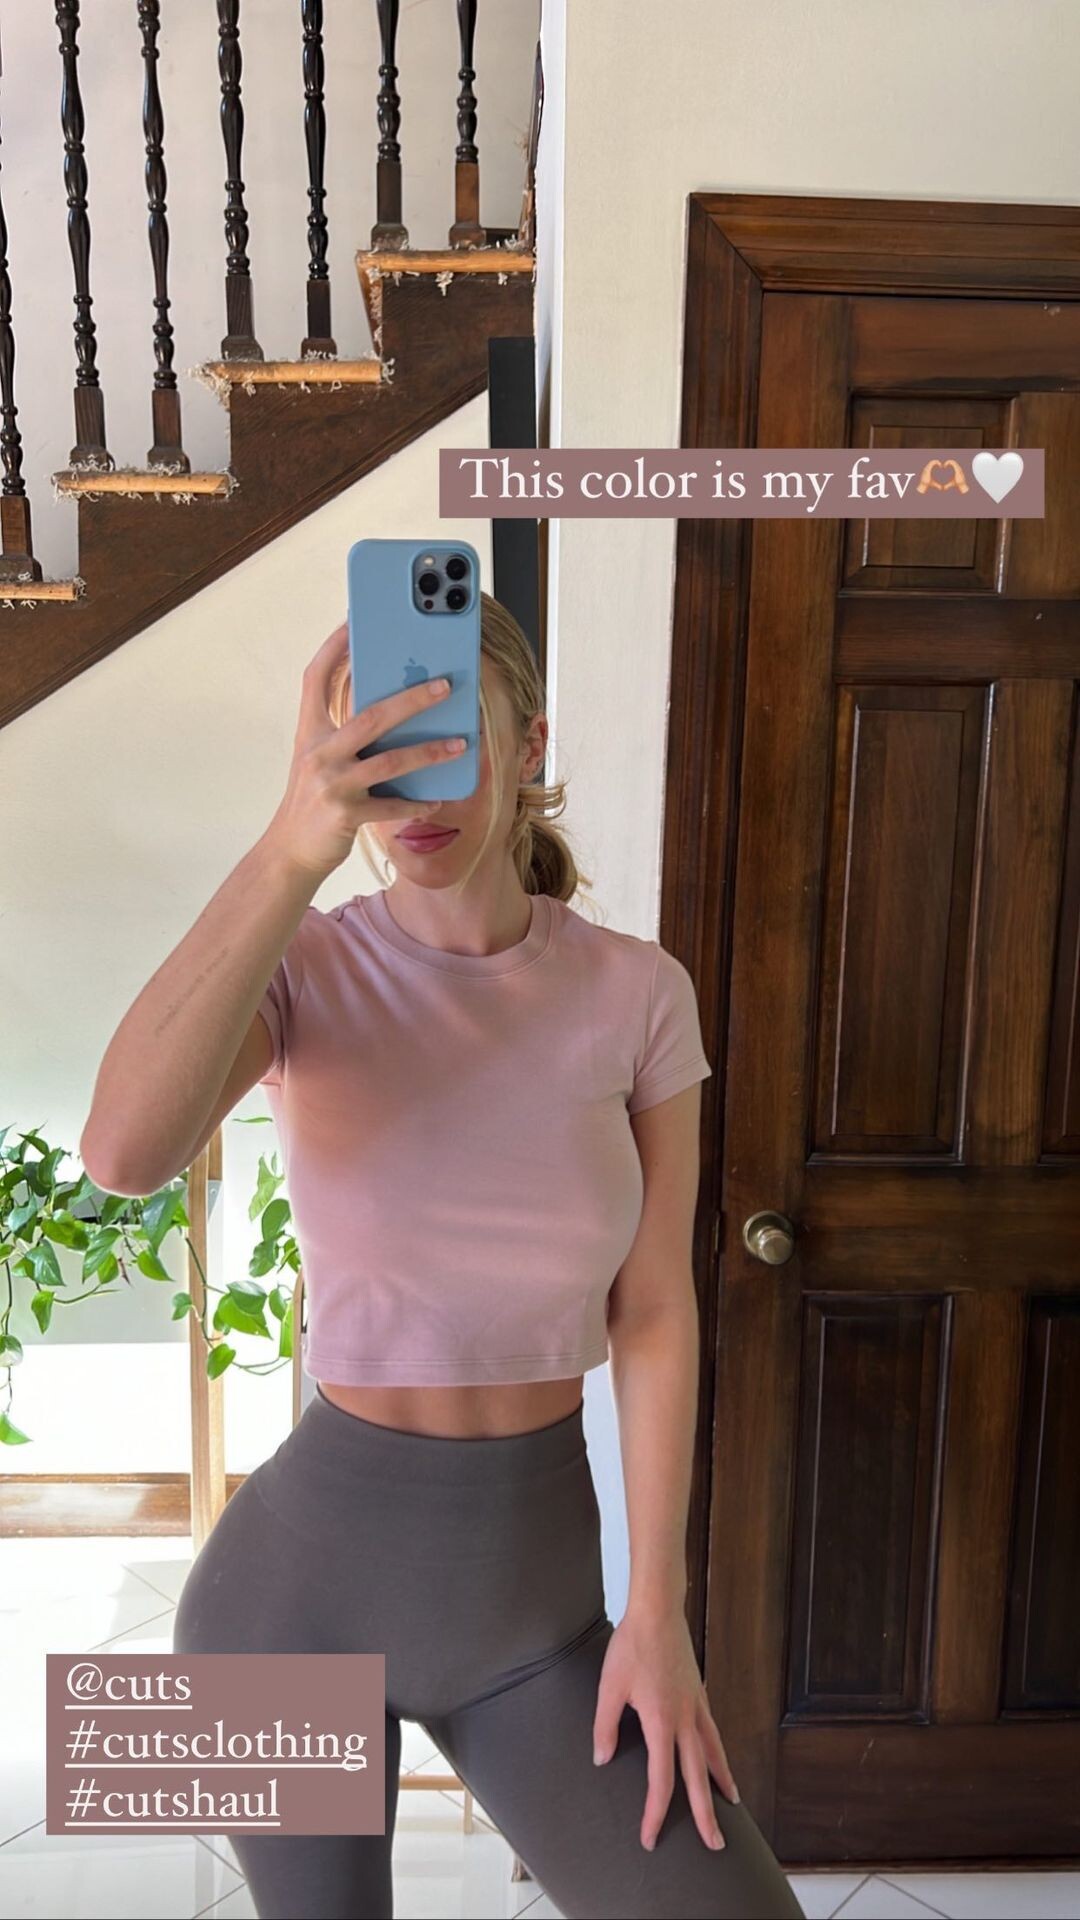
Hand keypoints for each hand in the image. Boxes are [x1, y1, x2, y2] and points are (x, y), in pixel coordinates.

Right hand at [263, 621, 466, 880]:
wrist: (289, 852)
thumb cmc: (313, 801)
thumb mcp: (320, 761)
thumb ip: (347, 736)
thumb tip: (397, 712)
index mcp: (310, 732)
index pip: (316, 678)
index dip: (334, 647)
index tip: (355, 621)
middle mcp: (319, 753)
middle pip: (371, 716)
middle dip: (413, 699)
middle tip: (446, 686)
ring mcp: (332, 784)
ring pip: (391, 761)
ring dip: (430, 752)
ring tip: (459, 745)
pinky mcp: (345, 815)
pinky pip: (392, 806)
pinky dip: (417, 803)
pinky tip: (436, 800)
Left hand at [592, 1604, 739, 1852]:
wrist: (658, 1610)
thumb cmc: (630, 1646)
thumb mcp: (609, 1687)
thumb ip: (605, 1727)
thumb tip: (602, 1760)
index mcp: (661, 1723)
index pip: (661, 1781)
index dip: (656, 1813)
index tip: (650, 1839)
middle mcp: (685, 1720)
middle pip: (698, 1778)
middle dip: (704, 1815)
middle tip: (715, 1846)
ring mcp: (696, 1706)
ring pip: (714, 1754)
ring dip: (722, 1782)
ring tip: (732, 1804)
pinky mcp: (699, 1692)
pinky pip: (713, 1731)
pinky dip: (719, 1751)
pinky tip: (718, 1757)